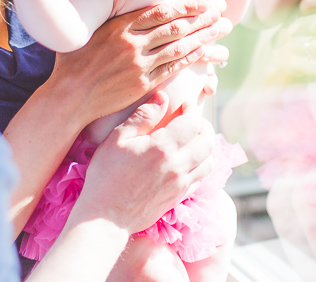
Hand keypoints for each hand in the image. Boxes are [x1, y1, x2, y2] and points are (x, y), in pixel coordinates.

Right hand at [49, 0, 232, 123]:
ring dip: (203, 36)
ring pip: (179, 46)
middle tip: (220, 9)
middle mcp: (132, 43)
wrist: (69, 96)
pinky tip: (204, 51)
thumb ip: (93, 7)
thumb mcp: (81, 27)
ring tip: (220, 28)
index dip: (184, 5)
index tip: (201, 0)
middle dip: (201, 17)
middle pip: (175, 26)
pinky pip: (173, 68)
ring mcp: (139, 64)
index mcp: (119, 26)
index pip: (159, 11)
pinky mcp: (143, 84)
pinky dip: (190, 58)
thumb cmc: (72, 60)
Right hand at [72, 91, 214, 233]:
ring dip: (205, 147)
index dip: (192, 109)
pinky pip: (201, 179)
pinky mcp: (179, 198)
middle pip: (207, 141)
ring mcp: (181, 184)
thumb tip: (162, 98)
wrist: (106, 217)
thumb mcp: (117, 139)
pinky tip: (187, 161)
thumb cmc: (106, 176)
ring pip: (209, 162)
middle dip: (203, 126)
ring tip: (193, 140)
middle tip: (192, 120)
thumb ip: (142, 116)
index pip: (192, 122)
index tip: (185, 104)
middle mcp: (178, 166)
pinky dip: (200, 166)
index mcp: (163, 147)